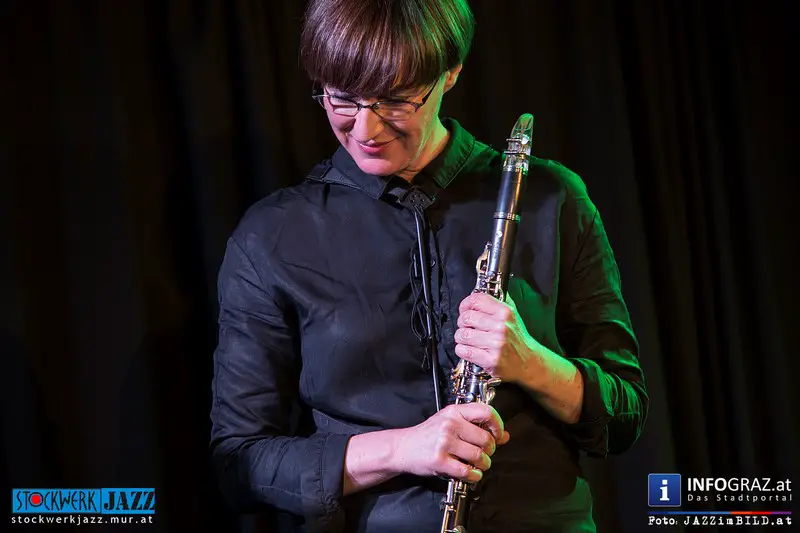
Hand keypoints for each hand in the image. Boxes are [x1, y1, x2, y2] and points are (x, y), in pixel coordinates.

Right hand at [393, 403, 510, 482]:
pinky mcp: (439, 460)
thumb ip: (477, 427)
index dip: (498, 425)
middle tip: (485, 454)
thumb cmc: (428, 435)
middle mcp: (450, 424)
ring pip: (478, 456)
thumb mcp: (451, 423)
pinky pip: (466, 471)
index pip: (486, 412)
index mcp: (454, 411)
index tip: (498, 435)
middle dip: (490, 451)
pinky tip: (470, 474)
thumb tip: (505, 435)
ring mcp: (444, 442)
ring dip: (483, 465)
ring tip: (477, 465)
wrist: (403, 447)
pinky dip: (473, 476)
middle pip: (486, 439)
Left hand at [454, 292, 542, 382]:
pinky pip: (463, 351)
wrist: (528, 362)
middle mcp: (501, 327)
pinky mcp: (490, 360)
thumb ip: (496, 302)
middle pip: (466, 318)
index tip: (464, 309)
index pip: (476, 300)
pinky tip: (469, 349)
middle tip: (466, 327)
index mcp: (505, 313)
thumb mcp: (512, 315)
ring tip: (467, 340)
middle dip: (462, 323)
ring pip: (462, 335)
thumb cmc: (517, 339)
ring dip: (461, 338)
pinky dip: (461, 350)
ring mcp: (495, 344)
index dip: (465, 304)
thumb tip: (478, 293)